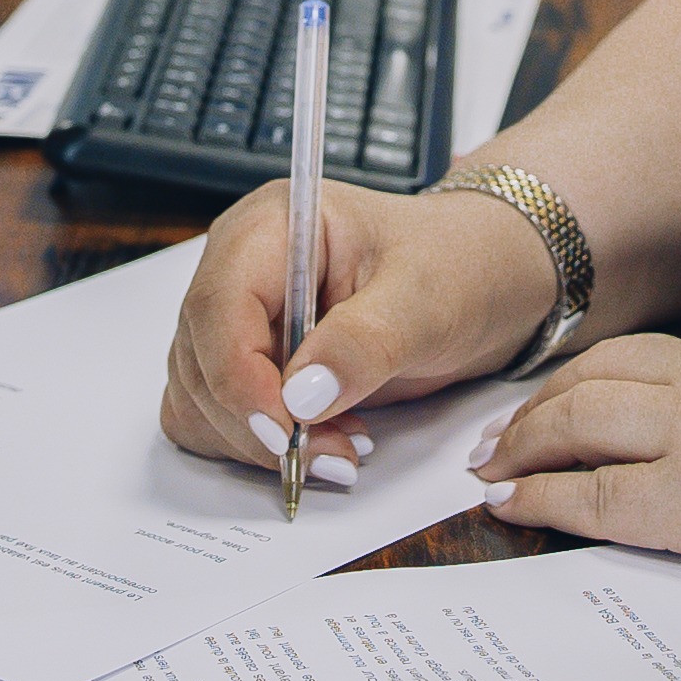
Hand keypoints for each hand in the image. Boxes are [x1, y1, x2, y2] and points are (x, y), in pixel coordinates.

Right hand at [157, 174, 555, 480]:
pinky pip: (214, 417)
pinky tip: (323, 440)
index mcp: (272, 227)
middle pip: (200, 359)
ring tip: (341, 446)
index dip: (238, 376)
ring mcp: (239, 318)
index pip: (218, 305)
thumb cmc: (457, 266)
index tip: (285, 431)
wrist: (482, 280)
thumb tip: (300, 397)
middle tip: (334, 453)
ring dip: (258, 441)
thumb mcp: (426, 298)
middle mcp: (240, 269)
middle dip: (258, 422)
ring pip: (198, 397)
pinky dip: (256, 446)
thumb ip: (364, 343)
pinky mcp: (248, 363)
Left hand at [468, 319, 680, 621]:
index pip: (654, 351)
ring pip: (580, 419)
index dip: (600, 375)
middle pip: (599, 370)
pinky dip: (539, 495)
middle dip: (542, 400)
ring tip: (495, 464)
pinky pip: (590, 494)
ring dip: (525, 441)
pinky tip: (512, 504)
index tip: (574, 396)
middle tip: (506, 428)